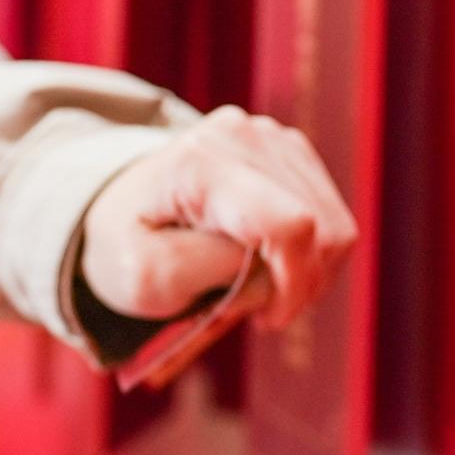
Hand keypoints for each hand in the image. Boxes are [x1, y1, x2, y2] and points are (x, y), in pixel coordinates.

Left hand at [74, 109, 356, 334]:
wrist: (119, 207)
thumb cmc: (126, 246)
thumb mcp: (144, 277)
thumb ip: (205, 267)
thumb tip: (265, 256)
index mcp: (200, 163)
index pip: (290, 223)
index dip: (294, 283)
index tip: (267, 318)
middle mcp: (242, 136)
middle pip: (322, 226)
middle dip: (299, 283)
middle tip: (257, 307)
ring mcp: (271, 137)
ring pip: (336, 223)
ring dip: (306, 271)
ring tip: (260, 287)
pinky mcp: (289, 150)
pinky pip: (330, 214)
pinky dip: (309, 252)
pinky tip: (270, 264)